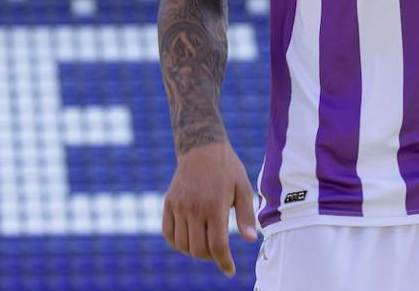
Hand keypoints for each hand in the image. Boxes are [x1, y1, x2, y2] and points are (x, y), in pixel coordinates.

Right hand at [162, 141, 258, 276]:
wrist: (201, 148)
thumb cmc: (227, 168)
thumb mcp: (243, 188)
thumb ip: (246, 216)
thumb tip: (250, 240)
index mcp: (215, 206)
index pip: (217, 246)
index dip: (224, 263)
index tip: (230, 271)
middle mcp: (194, 209)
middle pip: (198, 250)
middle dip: (211, 257)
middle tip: (218, 252)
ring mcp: (179, 206)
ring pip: (182, 245)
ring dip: (194, 251)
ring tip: (205, 244)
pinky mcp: (169, 203)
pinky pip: (168, 233)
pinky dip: (177, 242)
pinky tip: (188, 239)